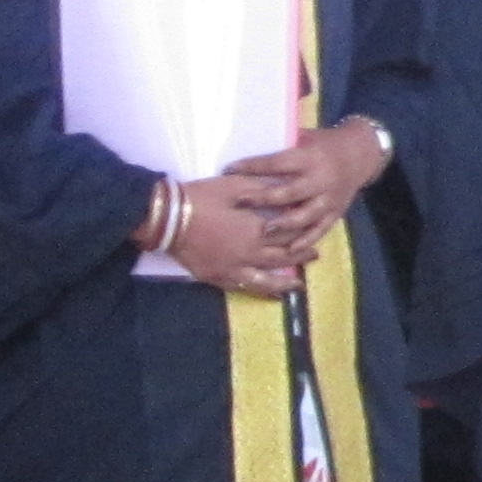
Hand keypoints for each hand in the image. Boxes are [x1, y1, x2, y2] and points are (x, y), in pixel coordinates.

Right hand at [162, 174, 308, 299]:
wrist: (166, 217)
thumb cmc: (200, 197)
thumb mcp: (235, 185)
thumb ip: (263, 190)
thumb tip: (286, 193)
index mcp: (256, 230)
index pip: (288, 232)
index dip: (301, 230)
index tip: (312, 228)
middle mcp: (250, 254)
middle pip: (282, 257)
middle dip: (300, 256)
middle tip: (315, 255)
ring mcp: (233, 269)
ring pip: (268, 280)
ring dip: (286, 282)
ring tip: (299, 285)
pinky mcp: (217, 278)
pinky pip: (245, 288)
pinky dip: (262, 292)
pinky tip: (273, 296)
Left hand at [224, 120, 388, 258]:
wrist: (362, 154)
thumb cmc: (324, 143)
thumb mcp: (306, 137)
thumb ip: (283, 147)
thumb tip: (247, 144)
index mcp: (310, 157)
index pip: (277, 163)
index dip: (253, 166)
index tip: (229, 170)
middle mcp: (321, 179)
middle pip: (288, 192)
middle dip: (263, 198)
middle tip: (239, 201)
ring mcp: (329, 199)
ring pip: (305, 215)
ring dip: (284, 224)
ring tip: (264, 230)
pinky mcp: (336, 213)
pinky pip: (320, 230)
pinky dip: (306, 240)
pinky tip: (290, 249)